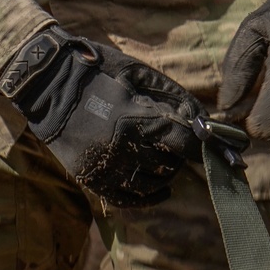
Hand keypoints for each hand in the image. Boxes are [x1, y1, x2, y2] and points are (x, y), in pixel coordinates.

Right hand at [0, 28, 206, 207]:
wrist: (45, 82)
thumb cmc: (95, 69)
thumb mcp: (135, 72)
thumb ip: (173, 96)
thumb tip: (204, 119)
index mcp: (135, 118)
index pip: (185, 143)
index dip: (206, 147)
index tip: (224, 151)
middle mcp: (122, 148)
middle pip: (171, 164)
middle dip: (180, 153)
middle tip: (177, 140)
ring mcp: (105, 167)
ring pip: (152, 183)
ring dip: (166, 171)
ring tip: (162, 154)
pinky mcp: (90, 178)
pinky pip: (128, 199)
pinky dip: (149, 197)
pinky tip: (161, 188)